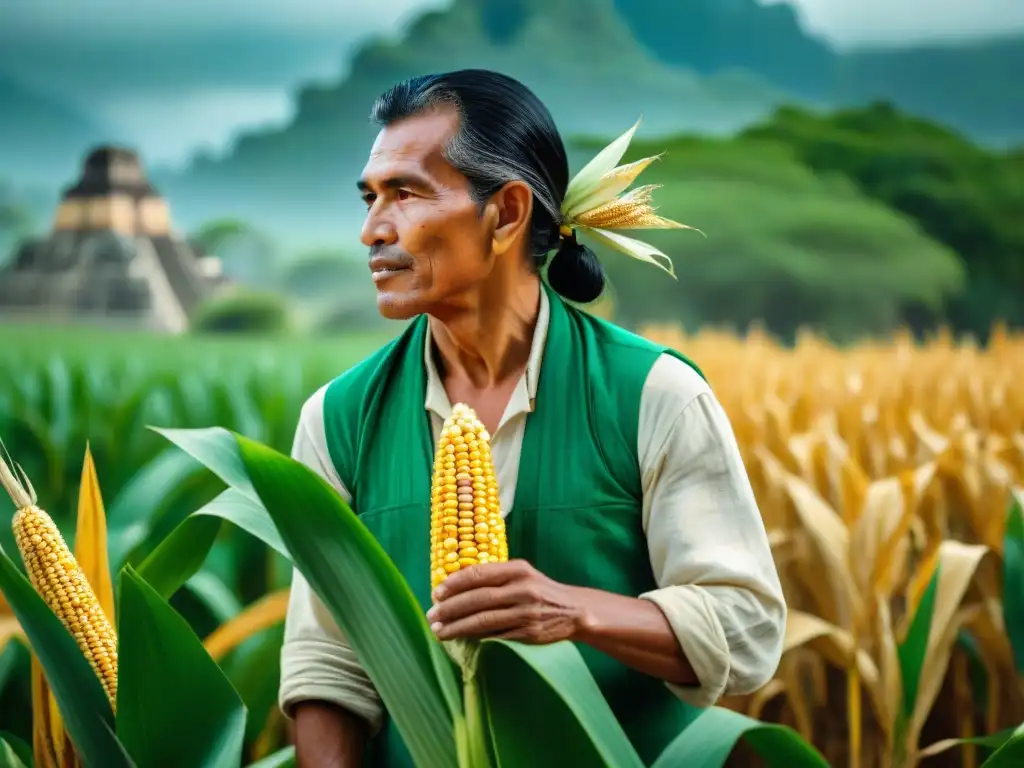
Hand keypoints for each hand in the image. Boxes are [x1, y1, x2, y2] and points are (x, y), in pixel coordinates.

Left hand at [426, 559, 584, 643]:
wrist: (574, 611)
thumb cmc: (540, 590)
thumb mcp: (522, 575)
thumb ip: (496, 577)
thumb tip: (455, 585)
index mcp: (518, 570)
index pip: (479, 573)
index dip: (454, 584)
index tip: (436, 593)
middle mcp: (522, 589)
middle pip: (478, 598)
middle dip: (450, 608)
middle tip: (432, 616)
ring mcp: (525, 612)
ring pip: (484, 620)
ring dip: (457, 627)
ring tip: (439, 631)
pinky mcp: (528, 633)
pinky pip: (496, 636)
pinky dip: (476, 638)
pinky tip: (461, 640)